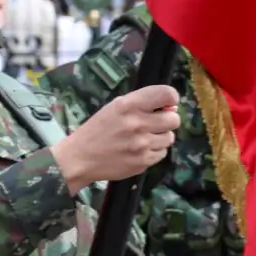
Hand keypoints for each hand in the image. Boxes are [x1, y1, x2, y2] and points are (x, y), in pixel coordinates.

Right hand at [50, 84, 180, 195]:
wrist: (81, 157)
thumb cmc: (98, 129)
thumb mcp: (114, 107)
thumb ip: (140, 104)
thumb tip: (170, 105)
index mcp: (128, 105)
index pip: (166, 94)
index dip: (171, 98)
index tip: (167, 103)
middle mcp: (137, 123)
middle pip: (174, 119)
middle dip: (167, 120)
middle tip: (155, 123)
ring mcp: (141, 144)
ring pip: (170, 137)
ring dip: (160, 137)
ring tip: (144, 138)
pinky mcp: (143, 161)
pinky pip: (162, 153)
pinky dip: (154, 150)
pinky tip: (139, 149)